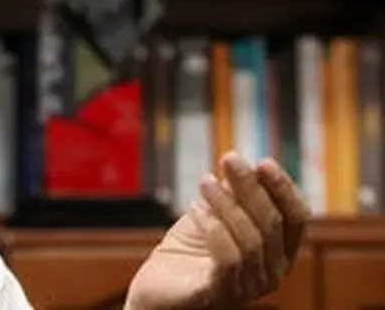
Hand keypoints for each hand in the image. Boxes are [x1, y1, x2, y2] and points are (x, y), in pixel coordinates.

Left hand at [125, 151, 310, 308]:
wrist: (157, 286)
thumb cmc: (190, 250)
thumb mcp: (216, 213)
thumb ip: (234, 195)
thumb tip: (246, 164)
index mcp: (279, 252)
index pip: (297, 218)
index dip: (284, 189)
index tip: (264, 162)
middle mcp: (272, 273)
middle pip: (272, 223)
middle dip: (251, 186)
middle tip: (229, 158)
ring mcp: (248, 288)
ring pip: (250, 240)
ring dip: (227, 204)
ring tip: (204, 182)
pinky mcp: (219, 295)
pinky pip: (228, 260)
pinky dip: (213, 228)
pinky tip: (195, 209)